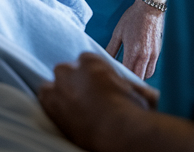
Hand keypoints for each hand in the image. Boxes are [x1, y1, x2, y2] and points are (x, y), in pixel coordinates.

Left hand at [38, 52, 157, 151]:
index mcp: (91, 61)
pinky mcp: (49, 102)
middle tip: (83, 99)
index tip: (95, 87)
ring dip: (59, 94)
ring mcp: (59, 85)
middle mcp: (72, 69)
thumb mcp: (140, 93)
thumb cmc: (133, 112)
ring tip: (71, 109)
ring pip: (52, 85)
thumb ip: (134, 88)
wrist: (119, 132)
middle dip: (72, 83)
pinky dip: (51, 104)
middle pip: (65, 71)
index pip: (85, 61)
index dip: (90, 76)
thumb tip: (149, 94)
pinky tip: (61, 114)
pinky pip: (44, 98)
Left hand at [106, 0, 164, 78]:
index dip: (120, 75)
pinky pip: (151, 68)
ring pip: (146, 75)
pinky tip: (137, 65)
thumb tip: (105, 58)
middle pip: (138, 77)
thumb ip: (111, 48)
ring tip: (129, 71)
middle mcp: (145, 56)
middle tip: (121, 76)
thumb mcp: (118, 32)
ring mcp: (153, 55)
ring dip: (138, 75)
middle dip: (129, 78)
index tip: (113, 75)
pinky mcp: (158, 53)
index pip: (127, 72)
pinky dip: (145, 70)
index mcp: (133, 51)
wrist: (149, 9)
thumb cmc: (132, 18)